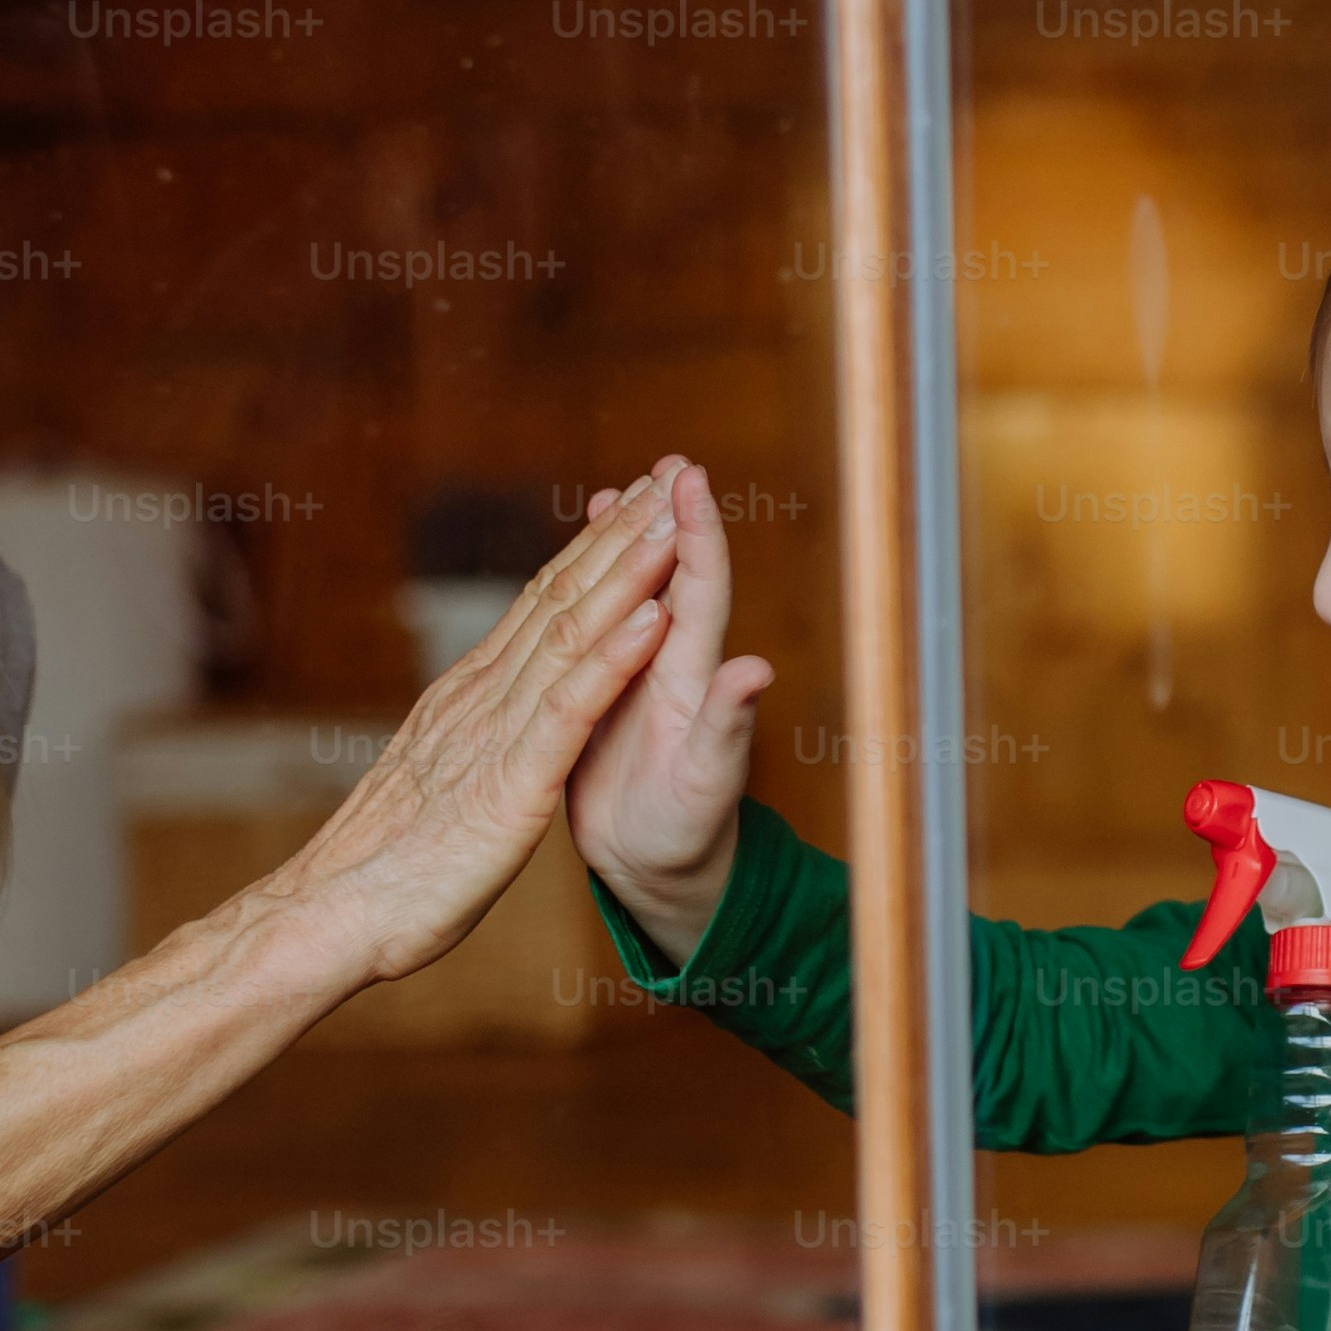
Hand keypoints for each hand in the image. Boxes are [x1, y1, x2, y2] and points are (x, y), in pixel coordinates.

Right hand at [274, 465, 687, 988]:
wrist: (334, 916)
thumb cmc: (385, 865)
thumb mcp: (440, 780)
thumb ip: (465, 734)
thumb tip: (477, 706)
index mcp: (469, 695)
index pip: (541, 602)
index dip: (592, 548)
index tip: (638, 498)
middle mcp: (480, 694)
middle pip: (560, 595)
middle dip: (619, 532)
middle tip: (670, 470)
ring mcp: (494, 731)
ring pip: (571, 633)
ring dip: (628, 573)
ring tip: (674, 517)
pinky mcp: (511, 780)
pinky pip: (571, 708)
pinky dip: (616, 659)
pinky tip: (657, 618)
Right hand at [566, 458, 773, 962]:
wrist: (658, 868)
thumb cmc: (688, 830)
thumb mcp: (705, 780)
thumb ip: (728, 723)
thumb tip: (756, 670)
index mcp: (687, 676)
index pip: (697, 587)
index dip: (694, 531)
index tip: (688, 475)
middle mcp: (665, 666)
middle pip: (666, 576)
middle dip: (665, 517)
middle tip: (665, 462)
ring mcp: (633, 680)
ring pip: (628, 595)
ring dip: (625, 545)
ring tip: (617, 493)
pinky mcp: (597, 701)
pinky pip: (592, 631)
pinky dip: (587, 595)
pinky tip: (574, 575)